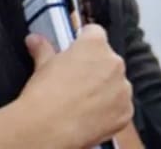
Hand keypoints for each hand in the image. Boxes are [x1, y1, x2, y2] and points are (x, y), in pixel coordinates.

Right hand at [18, 25, 132, 148]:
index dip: (84, 43)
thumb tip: (35, 39)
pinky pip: (120, 107)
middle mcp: (114, 62)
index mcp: (95, 44)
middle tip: (76, 82)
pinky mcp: (126, 111)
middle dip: (95, 69)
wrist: (49, 128)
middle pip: (108, 60)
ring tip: (83, 103)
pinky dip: (110, 111)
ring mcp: (123, 87)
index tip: (76, 53)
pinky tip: (91, 117)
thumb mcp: (42, 66)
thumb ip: (44, 49)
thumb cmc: (45, 94)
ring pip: (116, 84)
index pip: (95, 33)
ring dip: (105, 90)